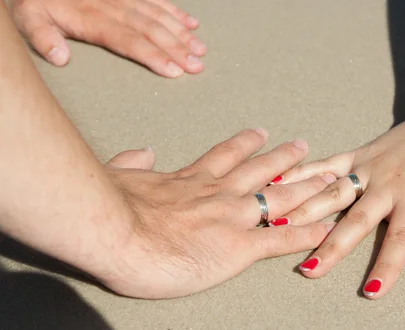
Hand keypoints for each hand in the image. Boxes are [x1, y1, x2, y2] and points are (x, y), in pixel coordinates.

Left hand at [9, 0, 204, 77]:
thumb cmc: (36, 1)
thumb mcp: (27, 18)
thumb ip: (42, 36)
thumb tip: (59, 57)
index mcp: (89, 17)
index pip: (127, 39)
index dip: (152, 55)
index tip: (173, 71)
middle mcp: (111, 4)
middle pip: (150, 28)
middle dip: (176, 48)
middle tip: (197, 66)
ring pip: (157, 14)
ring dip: (181, 33)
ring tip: (200, 50)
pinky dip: (175, 11)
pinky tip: (192, 23)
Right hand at [96, 129, 336, 298]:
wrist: (115, 230)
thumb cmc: (109, 204)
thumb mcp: (118, 173)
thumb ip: (133, 163)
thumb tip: (143, 151)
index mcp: (190, 179)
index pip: (226, 157)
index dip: (245, 144)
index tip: (260, 134)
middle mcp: (219, 193)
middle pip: (261, 171)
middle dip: (285, 158)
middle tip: (304, 146)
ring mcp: (233, 218)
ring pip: (281, 198)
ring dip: (307, 187)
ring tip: (328, 177)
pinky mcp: (240, 247)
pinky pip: (282, 240)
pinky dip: (307, 234)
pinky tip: (327, 231)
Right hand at [274, 100, 404, 298]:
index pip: (400, 239)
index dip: (387, 266)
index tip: (371, 290)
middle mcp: (387, 184)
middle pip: (356, 220)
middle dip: (331, 247)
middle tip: (308, 270)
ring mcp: (369, 168)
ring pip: (332, 192)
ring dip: (305, 210)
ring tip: (278, 226)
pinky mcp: (358, 155)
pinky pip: (327, 164)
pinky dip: (302, 172)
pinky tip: (276, 182)